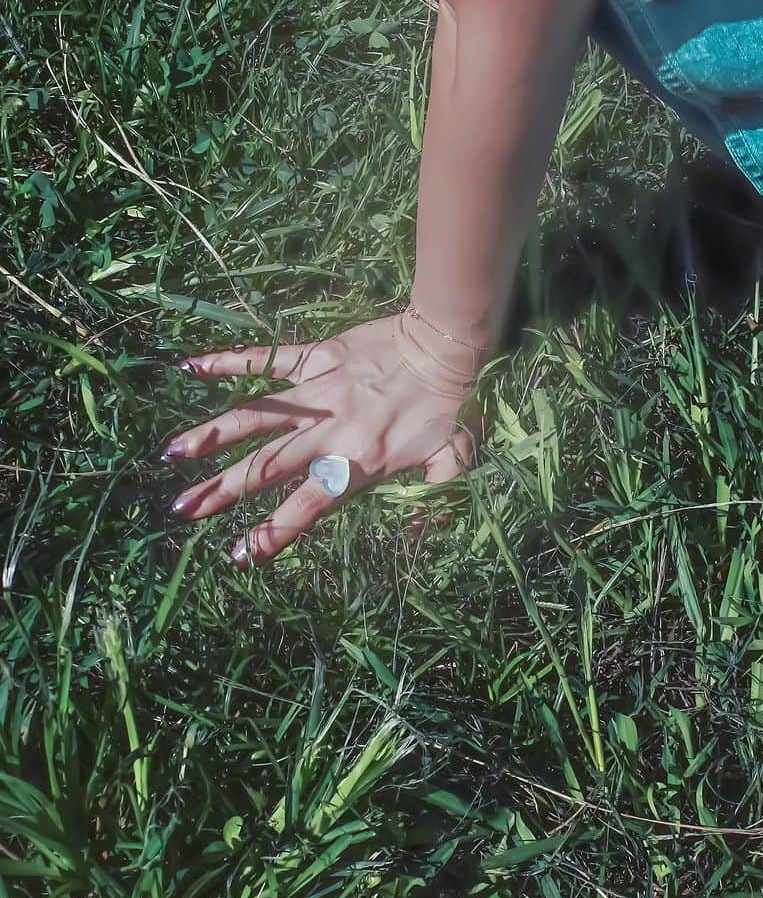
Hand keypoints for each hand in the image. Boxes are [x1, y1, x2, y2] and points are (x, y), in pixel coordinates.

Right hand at [159, 312, 485, 565]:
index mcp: (359, 463)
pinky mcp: (316, 357)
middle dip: (222, 492)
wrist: (447, 344)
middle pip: (267, 468)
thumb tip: (421, 530)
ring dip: (212, 436)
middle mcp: (329, 433)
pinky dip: (229, 361)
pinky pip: (266, 359)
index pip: (308, 506)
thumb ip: (434, 495)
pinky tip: (191, 365)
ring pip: (255, 418)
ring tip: (172, 454)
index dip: (273, 532)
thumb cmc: (455, 405)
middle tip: (182, 511)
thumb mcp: (454, 460)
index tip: (239, 554)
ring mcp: (317, 393)